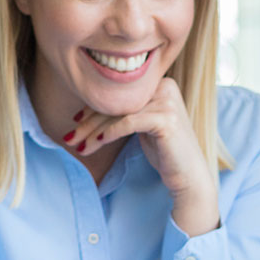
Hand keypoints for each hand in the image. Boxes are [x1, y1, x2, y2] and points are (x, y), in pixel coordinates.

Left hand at [63, 77, 218, 235]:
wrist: (189, 176)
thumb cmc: (164, 152)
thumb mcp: (141, 126)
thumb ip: (123, 112)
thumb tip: (84, 112)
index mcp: (159, 84)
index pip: (119, 94)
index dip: (93, 108)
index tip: (74, 121)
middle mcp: (165, 87)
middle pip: (117, 102)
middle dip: (89, 122)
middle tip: (70, 137)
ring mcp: (168, 102)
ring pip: (119, 113)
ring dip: (95, 132)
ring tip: (80, 147)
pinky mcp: (167, 119)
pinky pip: (129, 122)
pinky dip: (111, 132)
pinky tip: (98, 142)